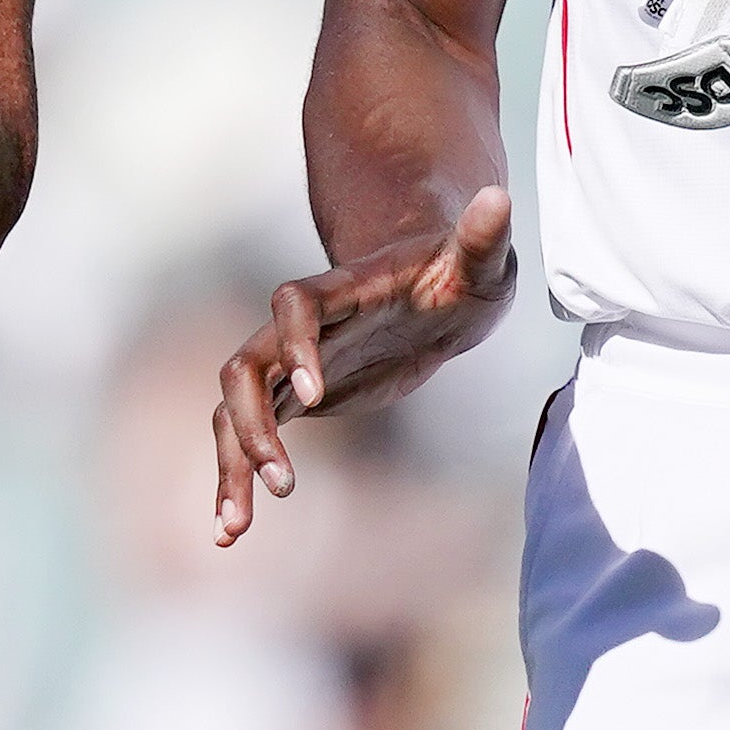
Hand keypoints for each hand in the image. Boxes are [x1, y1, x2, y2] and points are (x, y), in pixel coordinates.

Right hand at [209, 186, 513, 545]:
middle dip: (252, 423)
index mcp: (343, 290)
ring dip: (231, 463)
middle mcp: (303, 328)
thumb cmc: (461, 269)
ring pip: (236, 409)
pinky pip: (250, 438)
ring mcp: (294, 364)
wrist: (438, 290)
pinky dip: (236, 480)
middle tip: (284, 482)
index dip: (296, 343)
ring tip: (236, 527)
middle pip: (246, 364)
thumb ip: (483, 235)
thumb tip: (497, 197)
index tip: (314, 394)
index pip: (296, 304)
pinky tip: (233, 533)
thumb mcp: (480, 258)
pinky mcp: (297, 399)